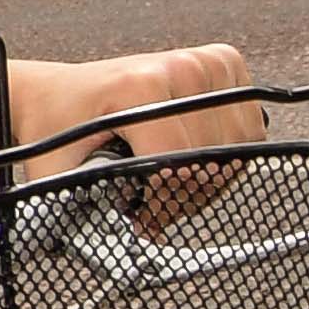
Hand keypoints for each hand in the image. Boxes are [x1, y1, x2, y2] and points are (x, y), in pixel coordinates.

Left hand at [37, 42, 262, 230]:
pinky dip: (226, 151)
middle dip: (185, 194)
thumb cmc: (59, 124)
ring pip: (241, 146)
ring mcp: (206, 62)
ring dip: (209, 176)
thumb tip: (117, 246)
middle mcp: (179, 68)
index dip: (165, 202)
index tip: (144, 215)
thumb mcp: (59, 170)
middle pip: (216, 157)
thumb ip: (84, 208)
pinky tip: (190, 154)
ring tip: (169, 180)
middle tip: (154, 203)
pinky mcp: (224, 64)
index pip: (181, 162)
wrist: (59, 92)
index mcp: (139, 85)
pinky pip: (249, 125)